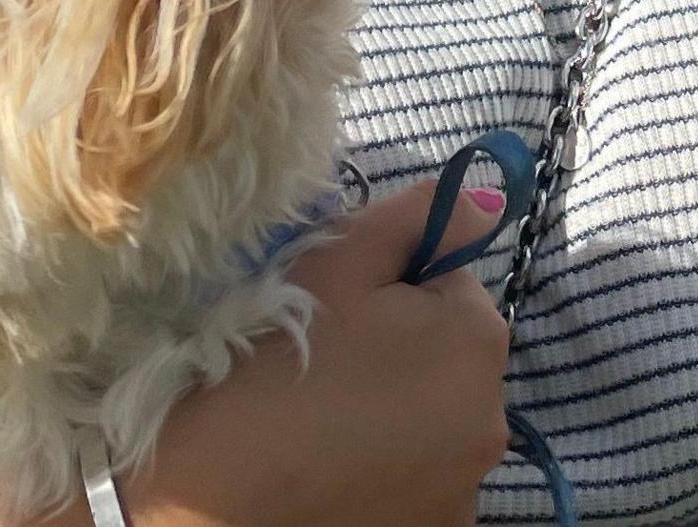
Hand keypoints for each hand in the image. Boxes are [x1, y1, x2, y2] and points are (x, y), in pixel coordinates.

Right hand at [35, 179, 515, 526]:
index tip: (338, 314)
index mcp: (477, 340)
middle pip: (449, 357)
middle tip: (323, 366)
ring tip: (320, 422)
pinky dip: (387, 470)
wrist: (204, 499)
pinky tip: (329, 468)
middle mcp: (493, 418)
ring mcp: (468, 487)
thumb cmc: (270, 363)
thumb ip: (411, 220)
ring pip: (436, 420)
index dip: (392, 289)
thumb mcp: (334, 266)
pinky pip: (421, 479)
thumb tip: (487, 200)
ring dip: (397, 412)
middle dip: (403, 351)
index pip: (450, 284)